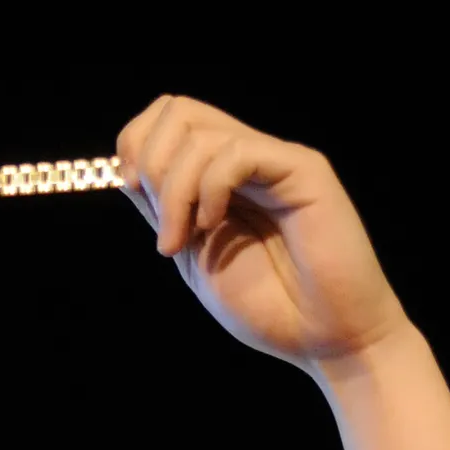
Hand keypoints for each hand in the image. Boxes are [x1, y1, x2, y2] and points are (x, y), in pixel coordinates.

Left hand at [115, 96, 409, 371]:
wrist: (324, 338)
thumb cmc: (269, 309)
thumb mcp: (196, 259)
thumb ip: (166, 214)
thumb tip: (125, 171)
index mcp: (218, 178)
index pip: (167, 120)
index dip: (136, 144)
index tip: (132, 189)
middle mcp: (246, 160)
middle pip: (178, 110)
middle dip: (150, 162)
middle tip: (161, 224)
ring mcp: (273, 161)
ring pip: (200, 132)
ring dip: (174, 191)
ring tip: (181, 243)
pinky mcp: (302, 168)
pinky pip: (236, 152)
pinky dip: (209, 189)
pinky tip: (214, 226)